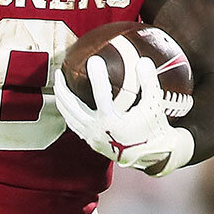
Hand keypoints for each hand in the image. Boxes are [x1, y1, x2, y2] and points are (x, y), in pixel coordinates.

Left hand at [51, 51, 192, 174]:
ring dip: (61, 99)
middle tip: (60, 71)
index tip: (94, 59)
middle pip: (72, 107)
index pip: (101, 96)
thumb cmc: (154, 128)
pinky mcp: (90, 141)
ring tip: (59, 83)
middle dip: (63, 88)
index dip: (97, 76)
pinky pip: (73, 124)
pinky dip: (67, 111)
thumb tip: (143, 61)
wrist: (152, 154)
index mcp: (113, 123)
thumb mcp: (154, 105)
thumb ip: (149, 82)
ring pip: (68, 116)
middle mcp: (98, 131)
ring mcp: (91, 137)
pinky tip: (66, 101)